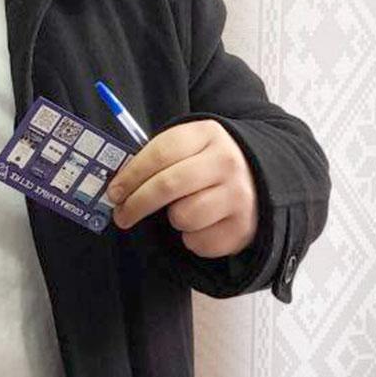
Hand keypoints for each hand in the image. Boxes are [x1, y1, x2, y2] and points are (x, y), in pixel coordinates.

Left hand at [106, 120, 257, 257]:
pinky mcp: (243, 227)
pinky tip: (201, 225)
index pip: (160, 152)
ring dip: (173, 219)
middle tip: (122, 215)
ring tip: (180, 211)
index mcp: (207, 134)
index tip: (114, 191)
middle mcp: (226, 162)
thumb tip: (118, 185)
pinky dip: (192, 238)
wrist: (261, 177)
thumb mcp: (189, 147)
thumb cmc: (208, 164)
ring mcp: (238, 195)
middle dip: (137, 204)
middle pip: (168, 185)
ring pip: (183, 216)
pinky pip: (199, 242)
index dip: (131, 175)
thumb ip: (158, 158)